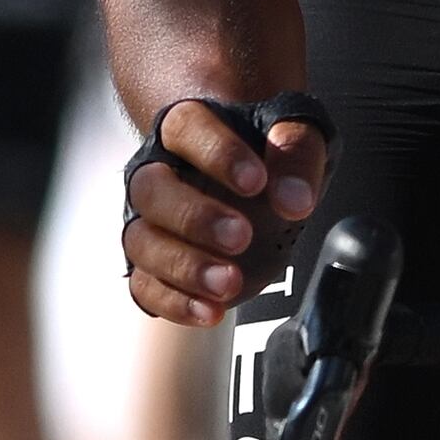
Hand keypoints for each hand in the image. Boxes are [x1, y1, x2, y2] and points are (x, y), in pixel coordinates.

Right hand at [120, 93, 328, 324]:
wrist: (255, 183)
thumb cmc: (268, 154)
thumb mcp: (297, 136)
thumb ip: (296, 154)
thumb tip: (295, 199)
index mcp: (187, 128)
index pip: (186, 129)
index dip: (217, 154)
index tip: (256, 181)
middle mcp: (156, 172)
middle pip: (151, 190)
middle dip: (194, 217)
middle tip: (240, 237)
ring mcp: (148, 220)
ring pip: (142, 241)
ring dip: (184, 267)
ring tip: (229, 282)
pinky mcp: (150, 264)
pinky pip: (145, 286)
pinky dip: (174, 303)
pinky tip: (211, 311)